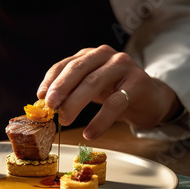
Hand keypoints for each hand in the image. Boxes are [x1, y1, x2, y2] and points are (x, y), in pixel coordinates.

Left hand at [36, 45, 181, 139]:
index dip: (51, 80)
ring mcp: (123, 66)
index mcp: (90, 55)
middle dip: (61, 89)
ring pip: (94, 83)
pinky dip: (100, 120)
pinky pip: (115, 102)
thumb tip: (45, 105)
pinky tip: (90, 133)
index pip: (65, 64)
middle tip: (50, 108)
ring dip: (76, 103)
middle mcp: (105, 55)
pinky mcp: (137, 82)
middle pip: (78, 70)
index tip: (40, 97)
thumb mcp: (90, 88)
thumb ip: (71, 91)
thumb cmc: (115, 92)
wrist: (149, 99)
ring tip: (65, 120)